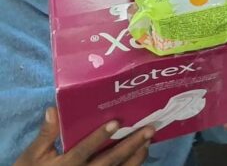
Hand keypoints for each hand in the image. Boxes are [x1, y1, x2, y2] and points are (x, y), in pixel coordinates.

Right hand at [15, 107, 152, 165]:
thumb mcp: (34, 154)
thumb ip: (46, 134)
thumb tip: (54, 109)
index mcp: (66, 164)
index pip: (85, 150)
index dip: (99, 137)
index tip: (116, 123)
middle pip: (109, 161)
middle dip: (130, 146)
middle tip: (148, 130)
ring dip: (135, 157)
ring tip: (149, 141)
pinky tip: (142, 155)